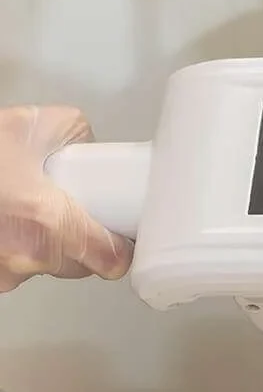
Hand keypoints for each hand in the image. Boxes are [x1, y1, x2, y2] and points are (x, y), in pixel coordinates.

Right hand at [0, 106, 133, 291]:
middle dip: (81, 243)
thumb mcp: (33, 124)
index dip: (120, 248)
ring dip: (42, 245)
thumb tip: (91, 149)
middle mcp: (24, 259)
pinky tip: (4, 219)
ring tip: (27, 208)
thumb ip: (76, 135)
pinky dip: (11, 246)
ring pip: (39, 267)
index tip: (123, 238)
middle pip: (76, 267)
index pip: (109, 260)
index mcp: (49, 225)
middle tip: (75, 211)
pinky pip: (7, 266)